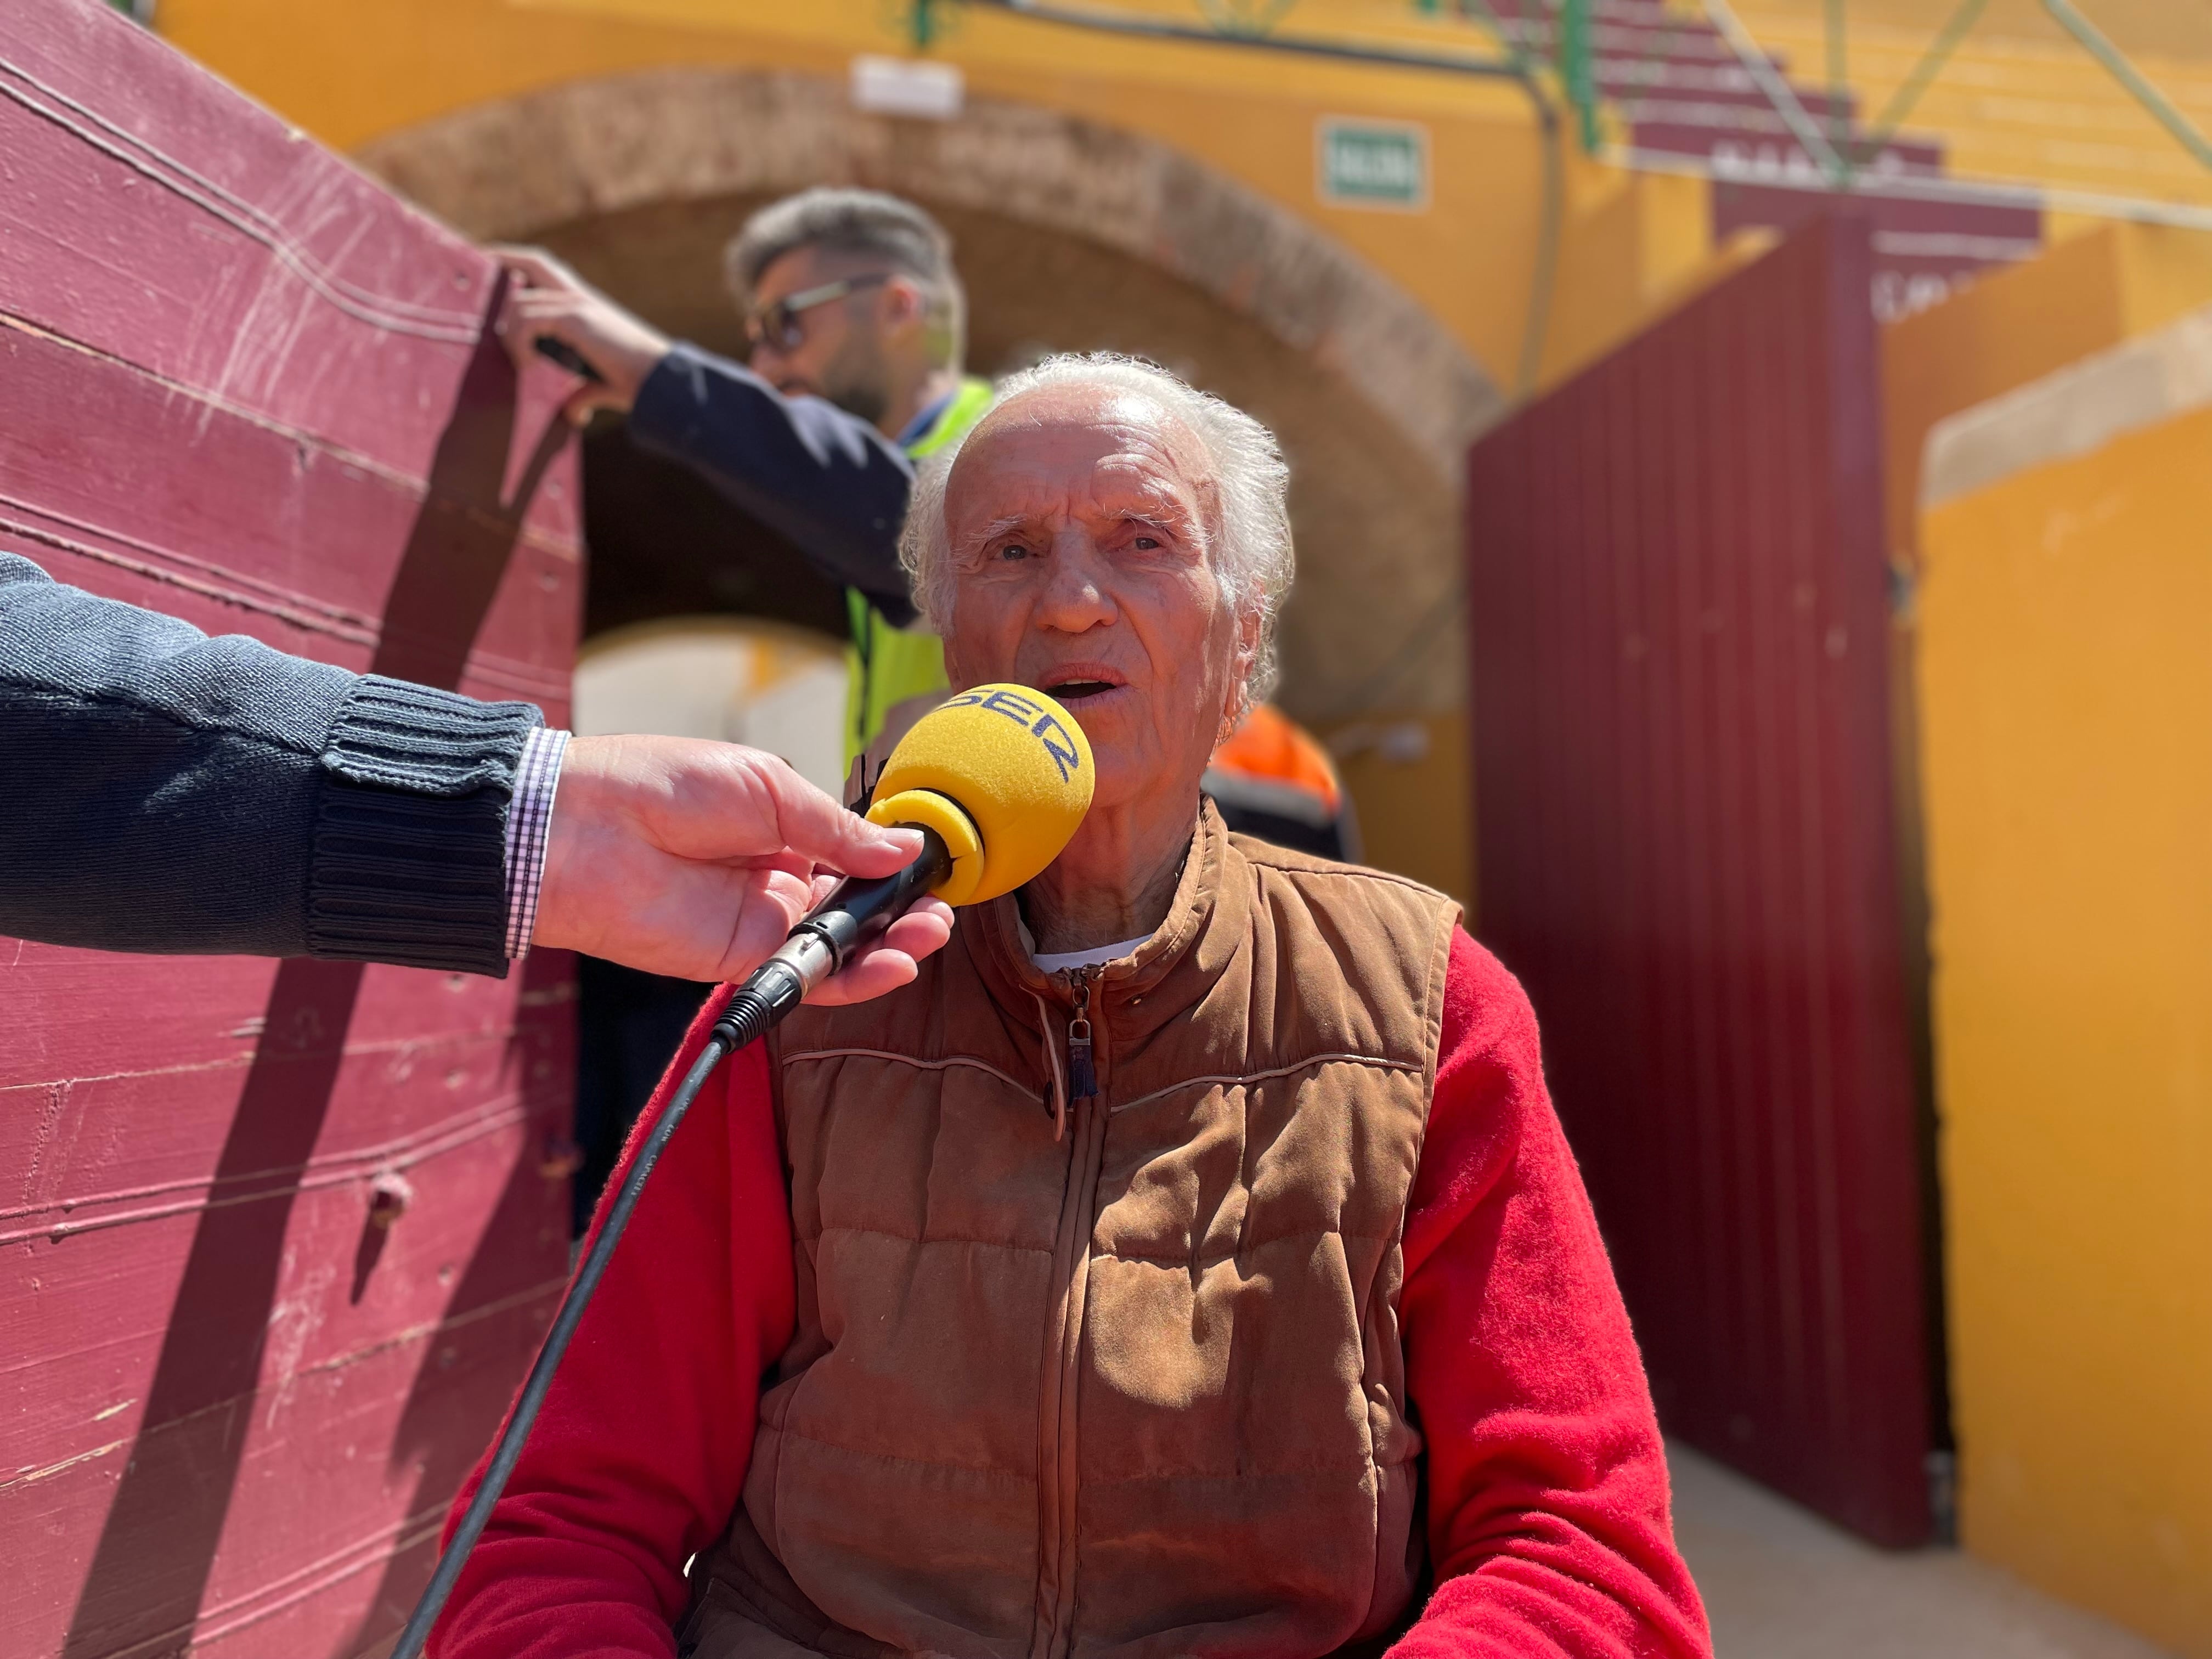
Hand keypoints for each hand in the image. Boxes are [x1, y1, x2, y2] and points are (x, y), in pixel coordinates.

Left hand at [493, 246, 672, 423]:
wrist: (660, 381)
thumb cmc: (637, 382)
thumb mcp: (600, 382)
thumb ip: (581, 393)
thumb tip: (572, 414)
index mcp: (585, 305)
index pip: (545, 269)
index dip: (516, 262)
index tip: (490, 267)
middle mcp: (579, 297)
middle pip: (532, 261)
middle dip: (502, 260)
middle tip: (477, 273)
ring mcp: (577, 305)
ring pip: (520, 302)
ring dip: (510, 332)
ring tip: (521, 361)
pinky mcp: (576, 318)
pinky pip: (528, 321)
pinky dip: (520, 343)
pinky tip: (529, 365)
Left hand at [534, 734, 954, 1000]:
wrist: (582, 827)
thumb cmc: (663, 785)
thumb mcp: (769, 788)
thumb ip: (839, 830)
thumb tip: (905, 849)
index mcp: (781, 829)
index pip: (854, 859)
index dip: (894, 869)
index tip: (933, 869)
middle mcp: (774, 879)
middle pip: (854, 910)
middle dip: (902, 914)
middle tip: (938, 912)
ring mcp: (757, 922)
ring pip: (837, 948)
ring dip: (888, 948)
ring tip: (928, 937)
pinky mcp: (737, 961)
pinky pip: (804, 978)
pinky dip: (851, 979)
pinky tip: (891, 964)